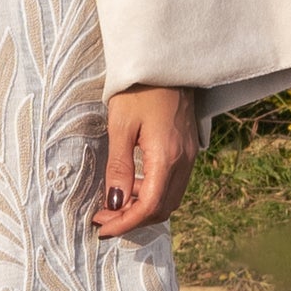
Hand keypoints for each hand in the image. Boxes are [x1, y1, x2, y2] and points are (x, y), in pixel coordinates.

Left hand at [93, 84, 197, 239]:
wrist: (167, 62)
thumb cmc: (139, 89)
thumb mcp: (120, 125)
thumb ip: (119, 167)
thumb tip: (115, 203)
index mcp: (167, 157)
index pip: (149, 206)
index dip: (125, 223)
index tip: (102, 228)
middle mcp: (184, 161)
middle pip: (162, 209)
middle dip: (133, 220)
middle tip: (104, 218)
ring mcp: (189, 156)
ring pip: (169, 199)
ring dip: (142, 208)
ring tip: (113, 202)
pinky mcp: (187, 150)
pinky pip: (173, 184)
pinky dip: (152, 193)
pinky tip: (131, 185)